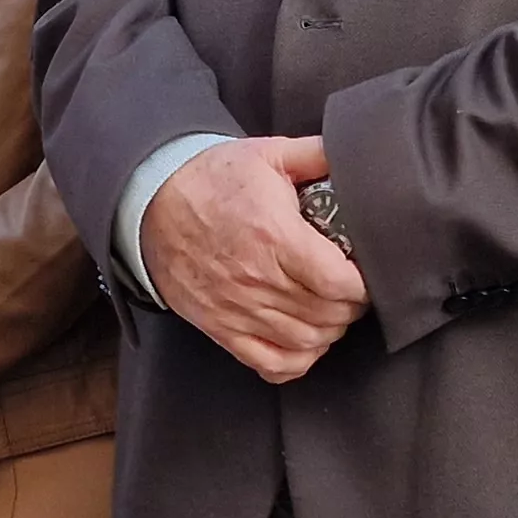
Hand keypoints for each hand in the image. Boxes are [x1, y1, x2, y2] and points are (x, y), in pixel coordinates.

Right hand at [141, 136, 364, 383]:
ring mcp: (238, 309)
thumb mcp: (267, 154)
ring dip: (329, 331)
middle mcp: (258, 279)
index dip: (363, 285)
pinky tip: (305, 341)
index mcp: (275, 237)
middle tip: (352, 291)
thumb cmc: (211, 178)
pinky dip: (297, 360)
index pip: (339, 283)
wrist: (151, 202)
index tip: (365, 274)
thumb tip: (355, 152)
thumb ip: (316, 154)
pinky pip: (270, 364)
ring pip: (305, 342)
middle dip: (350, 307)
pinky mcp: (221, 328)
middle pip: (327, 316)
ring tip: (332, 311)